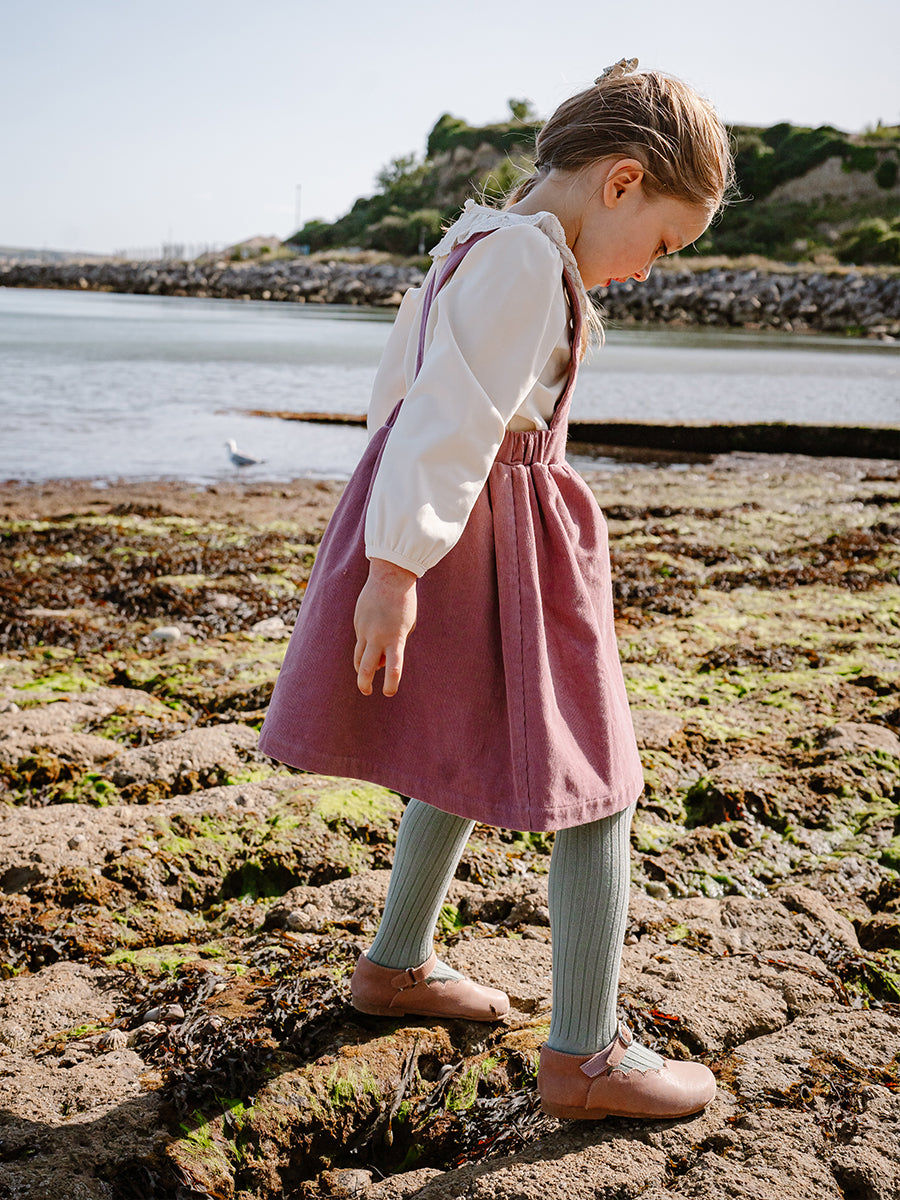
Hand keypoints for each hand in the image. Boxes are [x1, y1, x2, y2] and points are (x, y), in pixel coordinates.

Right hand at [353, 558, 416, 696]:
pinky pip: (360, 640)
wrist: (390, 576)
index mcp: (395, 638)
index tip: (388, 692)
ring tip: (366, 674)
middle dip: (364, 684)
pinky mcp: (357, 622)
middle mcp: (377, 636)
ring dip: (361, 668)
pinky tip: (375, 631)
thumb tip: (380, 661)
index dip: (390, 684)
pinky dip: (367, 644)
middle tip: (367, 692)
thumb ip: (395, 644)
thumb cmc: (404, 603)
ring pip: (358, 657)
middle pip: (365, 668)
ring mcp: (364, 629)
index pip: (393, 668)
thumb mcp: (407, 625)